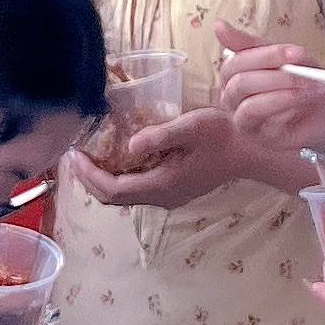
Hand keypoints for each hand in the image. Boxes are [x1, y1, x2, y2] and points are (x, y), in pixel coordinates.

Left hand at [73, 105, 253, 209]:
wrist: (250, 151)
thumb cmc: (222, 135)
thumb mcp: (192, 127)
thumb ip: (161, 135)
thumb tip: (130, 144)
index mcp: (163, 185)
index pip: (114, 189)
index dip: (90, 175)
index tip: (74, 154)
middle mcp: (162, 197)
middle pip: (114, 197)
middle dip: (90, 178)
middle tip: (74, 154)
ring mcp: (168, 195)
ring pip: (124, 195)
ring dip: (102, 178)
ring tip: (88, 154)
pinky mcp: (173, 189)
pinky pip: (136, 189)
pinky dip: (118, 176)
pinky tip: (115, 156)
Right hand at [211, 22, 324, 157]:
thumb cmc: (300, 80)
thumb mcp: (282, 56)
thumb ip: (252, 44)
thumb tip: (218, 25)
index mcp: (234, 73)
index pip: (236, 61)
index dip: (266, 55)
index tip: (295, 52)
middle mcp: (231, 97)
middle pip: (239, 82)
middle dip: (275, 73)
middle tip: (305, 70)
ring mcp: (243, 119)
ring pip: (249, 103)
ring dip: (282, 91)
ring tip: (308, 86)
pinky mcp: (258, 137)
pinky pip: (263, 121)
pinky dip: (284, 105)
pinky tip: (302, 100)